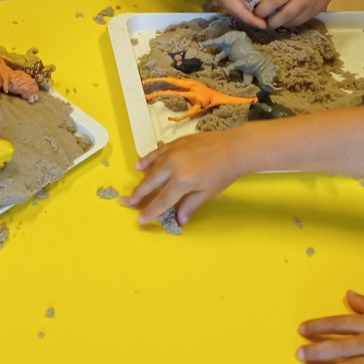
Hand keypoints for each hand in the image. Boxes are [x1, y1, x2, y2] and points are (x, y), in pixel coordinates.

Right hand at [124, 129, 246, 225]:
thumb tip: (179, 220)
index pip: (162, 200)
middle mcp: (173, 166)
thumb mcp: (207, 193)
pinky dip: (147, 159)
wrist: (233, 148)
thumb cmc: (223, 173)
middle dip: (140, 194)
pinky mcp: (175, 143)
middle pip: (151, 183)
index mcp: (182, 181)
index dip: (151, 211)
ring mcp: (172, 152)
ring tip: (134, 187)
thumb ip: (190, 205)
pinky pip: (157, 152)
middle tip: (130, 203)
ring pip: (152, 167)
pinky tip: (140, 165)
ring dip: (142, 178)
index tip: (140, 219)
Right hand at [178, 0, 265, 28]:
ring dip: (250, 12)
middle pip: (241, 14)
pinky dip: (245, 3)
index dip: (255, 21)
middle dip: (255, 20)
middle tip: (272, 21)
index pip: (243, 14)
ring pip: (238, 8)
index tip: (269, 26)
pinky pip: (235, 1)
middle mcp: (224, 0)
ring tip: (265, 12)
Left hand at [242, 0, 337, 28]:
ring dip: (272, 22)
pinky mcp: (311, 12)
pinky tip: (281, 22)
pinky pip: (294, 22)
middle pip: (272, 2)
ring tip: (267, 22)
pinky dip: (285, 24)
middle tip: (256, 15)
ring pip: (284, 16)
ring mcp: (304, 1)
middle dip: (260, 12)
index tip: (243, 0)